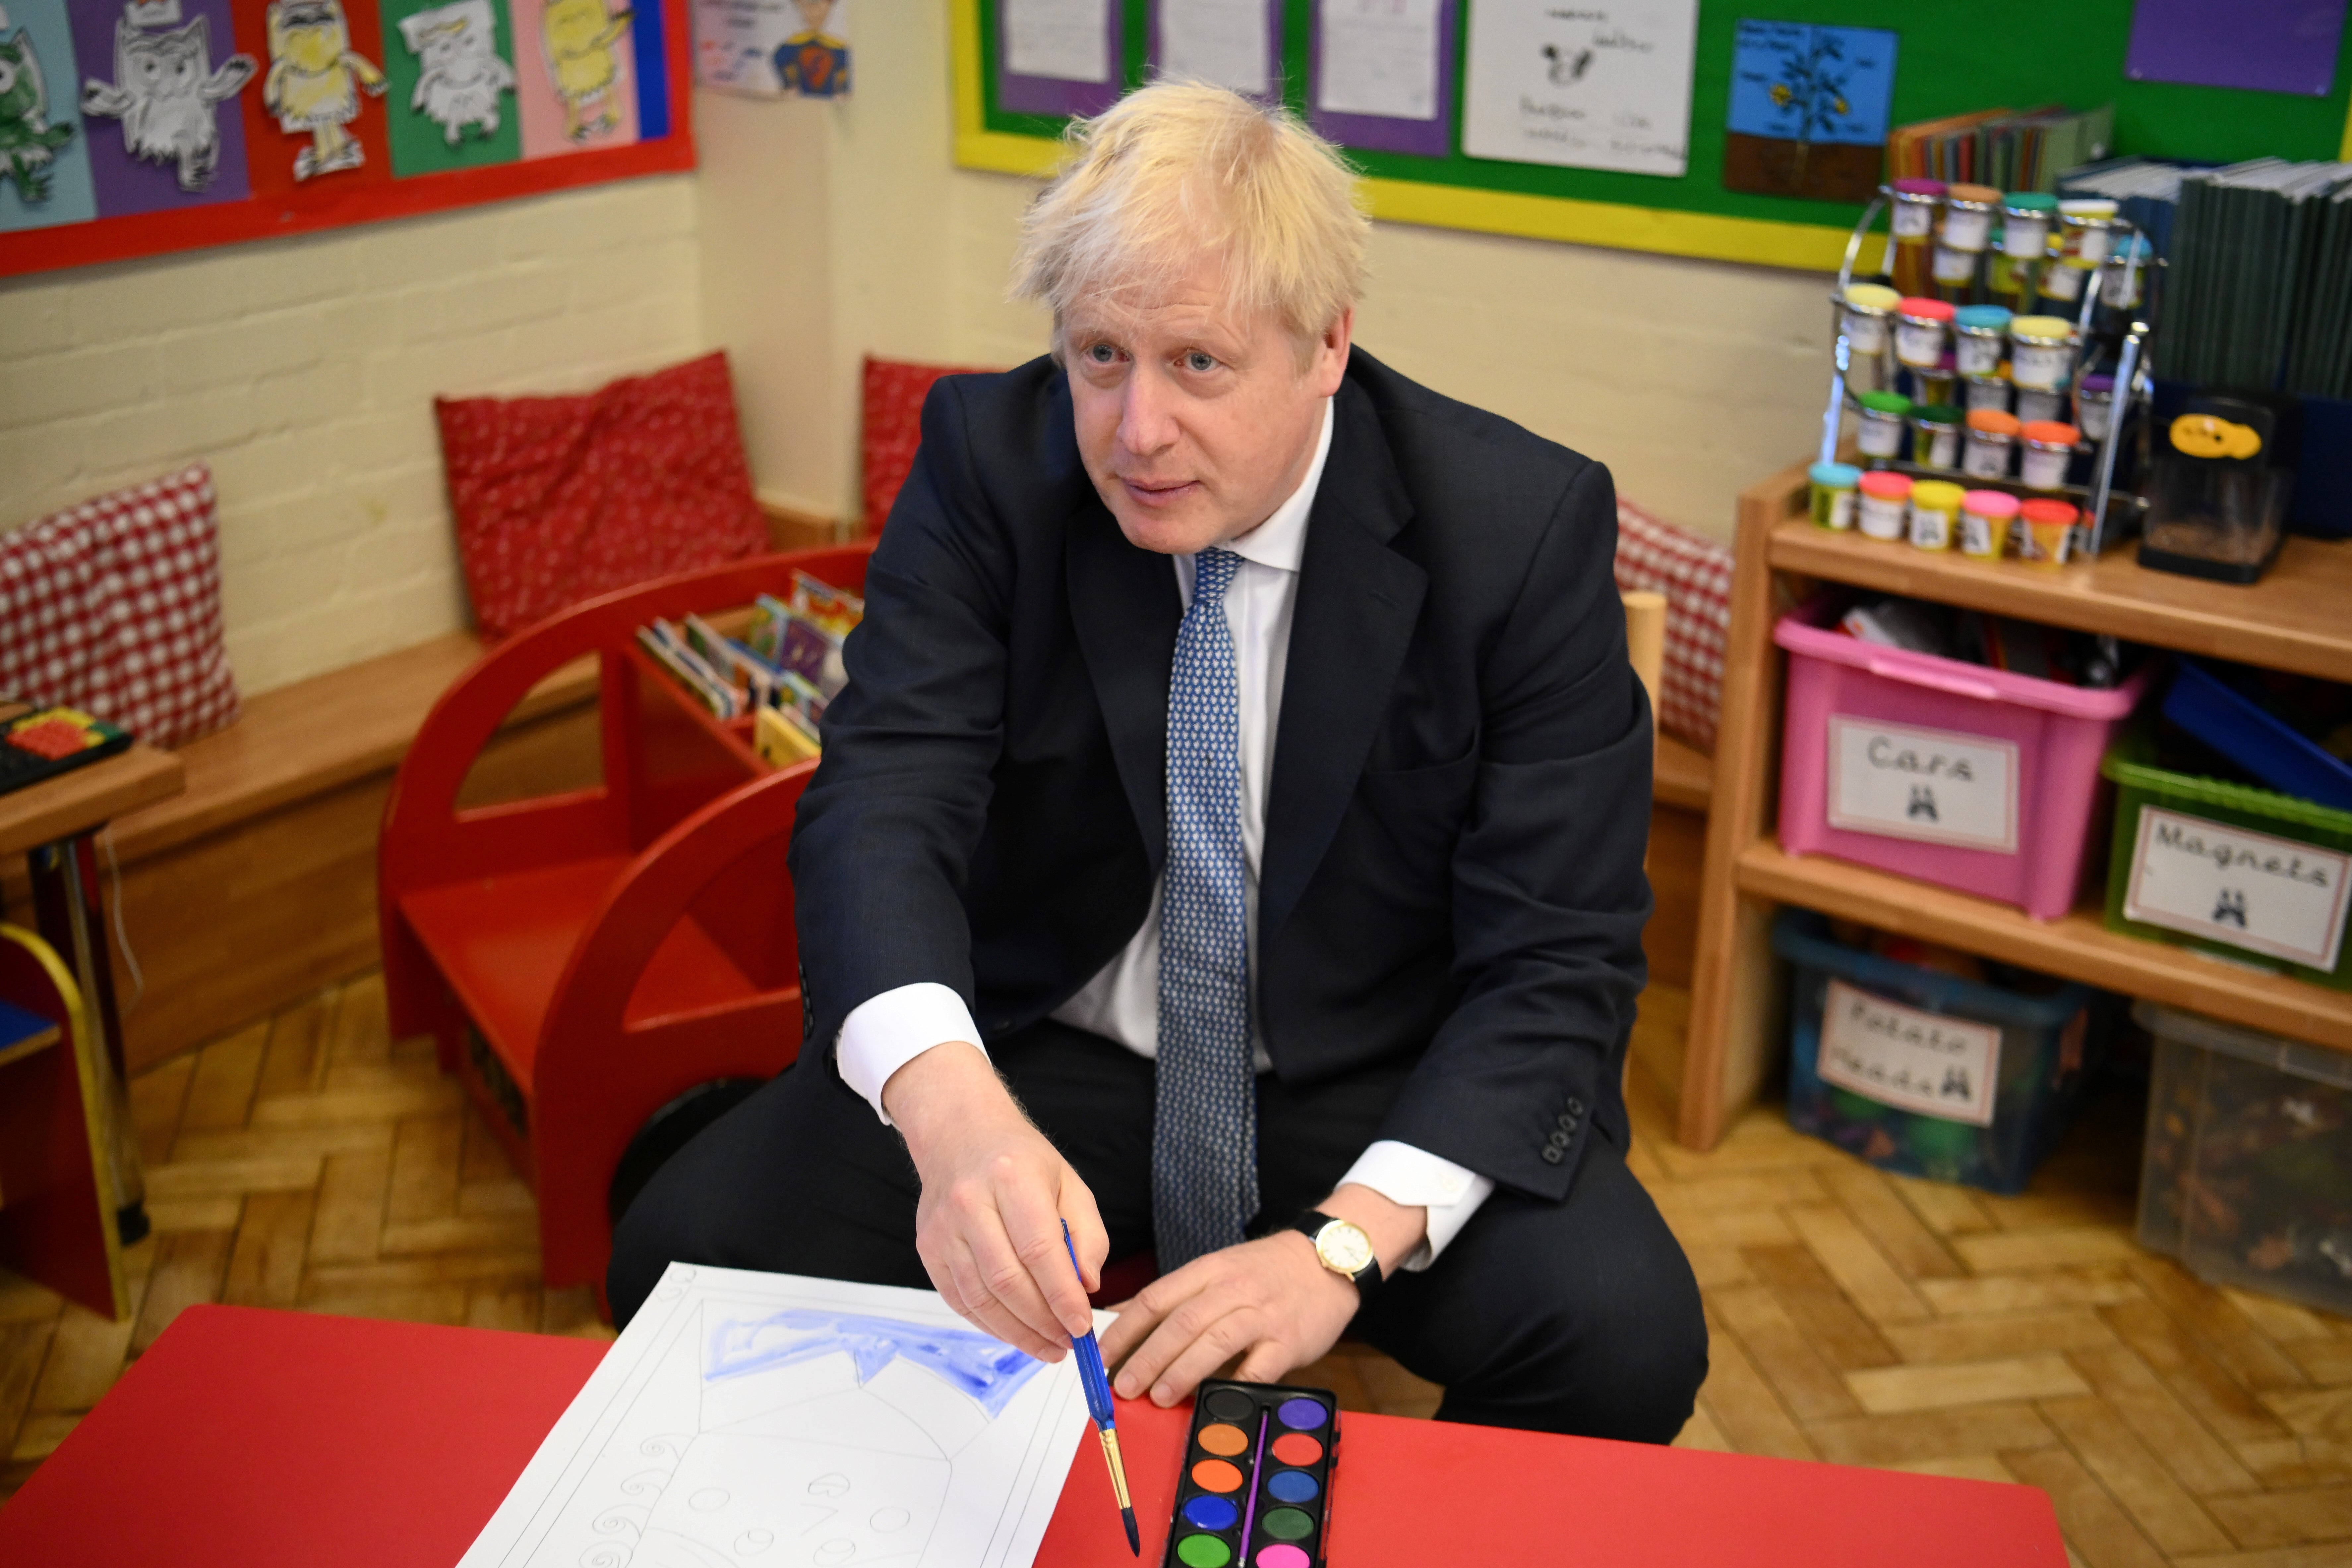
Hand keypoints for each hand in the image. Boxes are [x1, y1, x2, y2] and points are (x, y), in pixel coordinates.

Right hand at [884, 1042, 1106, 1362]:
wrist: (959, 1133)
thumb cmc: (1019, 1160)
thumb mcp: (1069, 1183)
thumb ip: (1087, 1235)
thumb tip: (1087, 1286)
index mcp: (1012, 1177)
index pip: (1039, 1250)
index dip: (1062, 1296)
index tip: (1082, 1325)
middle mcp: (970, 1202)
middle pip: (1008, 1281)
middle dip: (1043, 1322)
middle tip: (1068, 1342)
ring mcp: (943, 1228)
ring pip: (981, 1298)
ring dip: (1018, 1333)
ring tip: (1048, 1347)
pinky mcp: (929, 1249)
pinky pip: (959, 1301)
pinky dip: (990, 1325)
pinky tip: (1016, 1333)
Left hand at [1098, 1232, 1355, 1405]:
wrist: (1326, 1260)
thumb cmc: (1264, 1271)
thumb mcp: (1217, 1268)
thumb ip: (1175, 1294)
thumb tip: (1120, 1314)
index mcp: (1208, 1270)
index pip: (1156, 1298)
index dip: (1124, 1329)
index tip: (1101, 1356)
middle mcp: (1232, 1289)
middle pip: (1181, 1322)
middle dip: (1146, 1357)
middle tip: (1123, 1386)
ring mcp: (1261, 1315)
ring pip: (1213, 1341)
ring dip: (1181, 1371)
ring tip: (1157, 1396)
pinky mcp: (1287, 1341)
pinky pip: (1257, 1367)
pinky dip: (1233, 1384)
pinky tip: (1212, 1400)